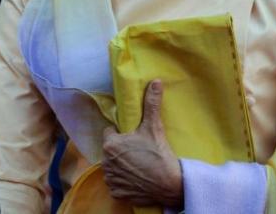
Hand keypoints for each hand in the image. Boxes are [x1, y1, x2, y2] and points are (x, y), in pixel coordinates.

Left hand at [101, 79, 182, 207]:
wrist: (170, 185)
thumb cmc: (159, 154)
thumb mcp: (154, 127)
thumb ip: (151, 103)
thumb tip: (155, 81)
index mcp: (110, 144)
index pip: (110, 133)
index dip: (121, 134)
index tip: (134, 138)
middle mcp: (105, 162)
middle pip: (111, 150)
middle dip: (121, 150)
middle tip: (139, 151)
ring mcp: (110, 179)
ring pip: (113, 167)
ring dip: (121, 166)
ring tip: (139, 165)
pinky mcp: (116, 193)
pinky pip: (117, 184)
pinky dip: (124, 182)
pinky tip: (137, 178)